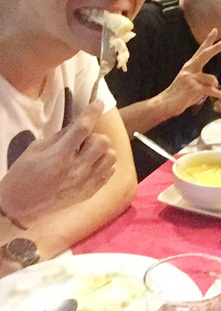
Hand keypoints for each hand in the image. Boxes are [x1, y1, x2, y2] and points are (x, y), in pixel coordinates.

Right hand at [0, 100, 116, 222]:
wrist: (20, 208)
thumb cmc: (23, 175)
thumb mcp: (36, 149)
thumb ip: (60, 136)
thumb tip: (78, 125)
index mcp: (60, 156)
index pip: (82, 128)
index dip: (92, 112)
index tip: (98, 102)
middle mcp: (77, 169)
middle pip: (102, 142)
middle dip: (94, 136)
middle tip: (82, 141)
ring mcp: (86, 182)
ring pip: (111, 157)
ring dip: (102, 150)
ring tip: (88, 153)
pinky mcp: (91, 192)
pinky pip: (109, 171)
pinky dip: (104, 164)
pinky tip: (91, 164)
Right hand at [158, 29, 220, 116]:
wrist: (165, 104)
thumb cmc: (180, 95)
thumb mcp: (192, 83)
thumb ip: (203, 80)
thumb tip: (215, 82)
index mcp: (189, 66)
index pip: (201, 51)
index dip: (208, 40)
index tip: (215, 30)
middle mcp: (189, 69)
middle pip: (206, 54)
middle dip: (217, 47)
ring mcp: (190, 77)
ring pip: (212, 79)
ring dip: (214, 87)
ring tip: (212, 93)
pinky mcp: (193, 88)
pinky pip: (211, 90)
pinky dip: (218, 94)